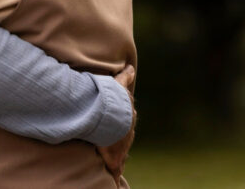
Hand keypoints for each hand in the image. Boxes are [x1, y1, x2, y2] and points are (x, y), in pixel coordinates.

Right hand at [97, 65, 135, 185]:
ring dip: (117, 159)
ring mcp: (122, 149)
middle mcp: (127, 134)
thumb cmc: (114, 102)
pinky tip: (114, 183)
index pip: (128, 123)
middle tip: (114, 147)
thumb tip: (131, 67)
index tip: (119, 128)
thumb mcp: (119, 86)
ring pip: (120, 155)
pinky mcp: (115, 161)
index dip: (123, 125)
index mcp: (129, 119)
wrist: (112, 117)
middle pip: (125, 140)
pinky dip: (114, 176)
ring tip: (114, 164)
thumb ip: (125, 77)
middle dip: (121, 143)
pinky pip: (115, 171)